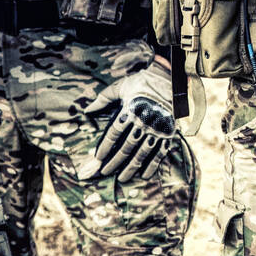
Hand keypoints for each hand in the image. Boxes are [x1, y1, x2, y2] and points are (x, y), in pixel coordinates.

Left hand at [80, 62, 203, 181]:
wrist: (169, 77)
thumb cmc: (141, 82)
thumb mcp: (120, 87)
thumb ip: (103, 99)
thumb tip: (86, 111)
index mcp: (130, 110)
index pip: (114, 133)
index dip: (105, 147)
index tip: (98, 158)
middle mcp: (144, 121)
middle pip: (126, 146)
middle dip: (114, 162)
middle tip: (105, 172)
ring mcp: (158, 128)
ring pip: (142, 153)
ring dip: (131, 167)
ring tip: (122, 178)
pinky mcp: (169, 132)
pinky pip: (160, 152)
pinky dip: (153, 165)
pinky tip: (144, 175)